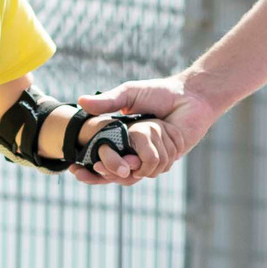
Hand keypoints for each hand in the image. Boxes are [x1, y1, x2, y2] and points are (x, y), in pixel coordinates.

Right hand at [70, 78, 220, 184]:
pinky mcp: (165, 160)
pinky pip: (155, 167)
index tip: (75, 170)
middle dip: (109, 170)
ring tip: (146, 134)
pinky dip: (159, 151)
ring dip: (141, 154)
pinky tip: (167, 131)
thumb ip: (107, 101)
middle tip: (100, 165)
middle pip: (114, 175)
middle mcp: (132, 151)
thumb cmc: (160, 92)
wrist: (191, 97)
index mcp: (119, 138)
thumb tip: (80, 101)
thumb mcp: (129, 93)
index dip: (88, 171)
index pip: (100, 161)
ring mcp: (148, 158)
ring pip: (135, 173)